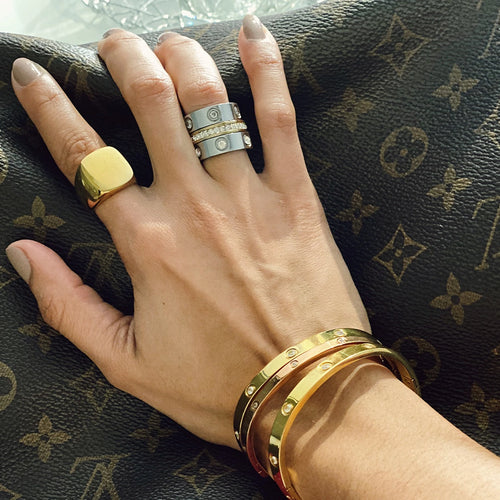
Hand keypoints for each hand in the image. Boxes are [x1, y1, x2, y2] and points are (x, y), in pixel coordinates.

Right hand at [7, 16, 368, 448]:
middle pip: (149, 104)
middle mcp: (193, 204)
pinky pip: (280, 118)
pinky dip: (267, 70)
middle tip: (115, 43)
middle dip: (126, 59)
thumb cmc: (218, 383)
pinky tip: (255, 33)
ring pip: (209, 100)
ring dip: (183, 57)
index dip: (52, 107)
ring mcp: (249, 195)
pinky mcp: (297, 198)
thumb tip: (22, 256)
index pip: (85, 155)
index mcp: (147, 241)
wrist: (303, 391)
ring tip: (169, 41)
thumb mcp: (127, 361)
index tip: (34, 75)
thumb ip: (69, 307)